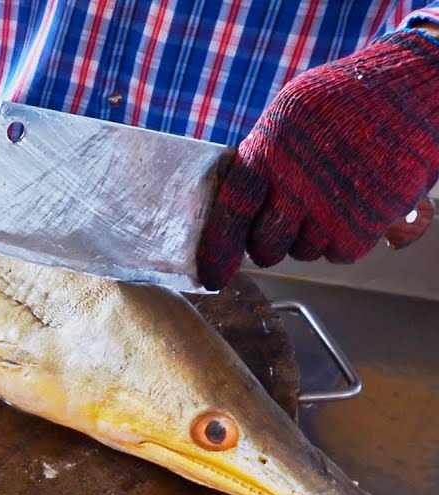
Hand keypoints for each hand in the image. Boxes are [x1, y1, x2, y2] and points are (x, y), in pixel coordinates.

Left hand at [198, 30, 438, 290]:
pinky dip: (343, 240)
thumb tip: (239, 203)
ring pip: (303, 252)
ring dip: (309, 237)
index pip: (231, 212)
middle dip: (268, 245)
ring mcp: (331, 209)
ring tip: (329, 199)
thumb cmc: (347, 98)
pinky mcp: (366, 225)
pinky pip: (339, 253)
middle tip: (283, 224)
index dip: (218, 249)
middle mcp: (295, 185)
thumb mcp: (290, 113)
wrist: (414, 88)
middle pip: (266, 246)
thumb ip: (263, 157)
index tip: (211, 276)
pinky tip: (353, 207)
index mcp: (267, 153)